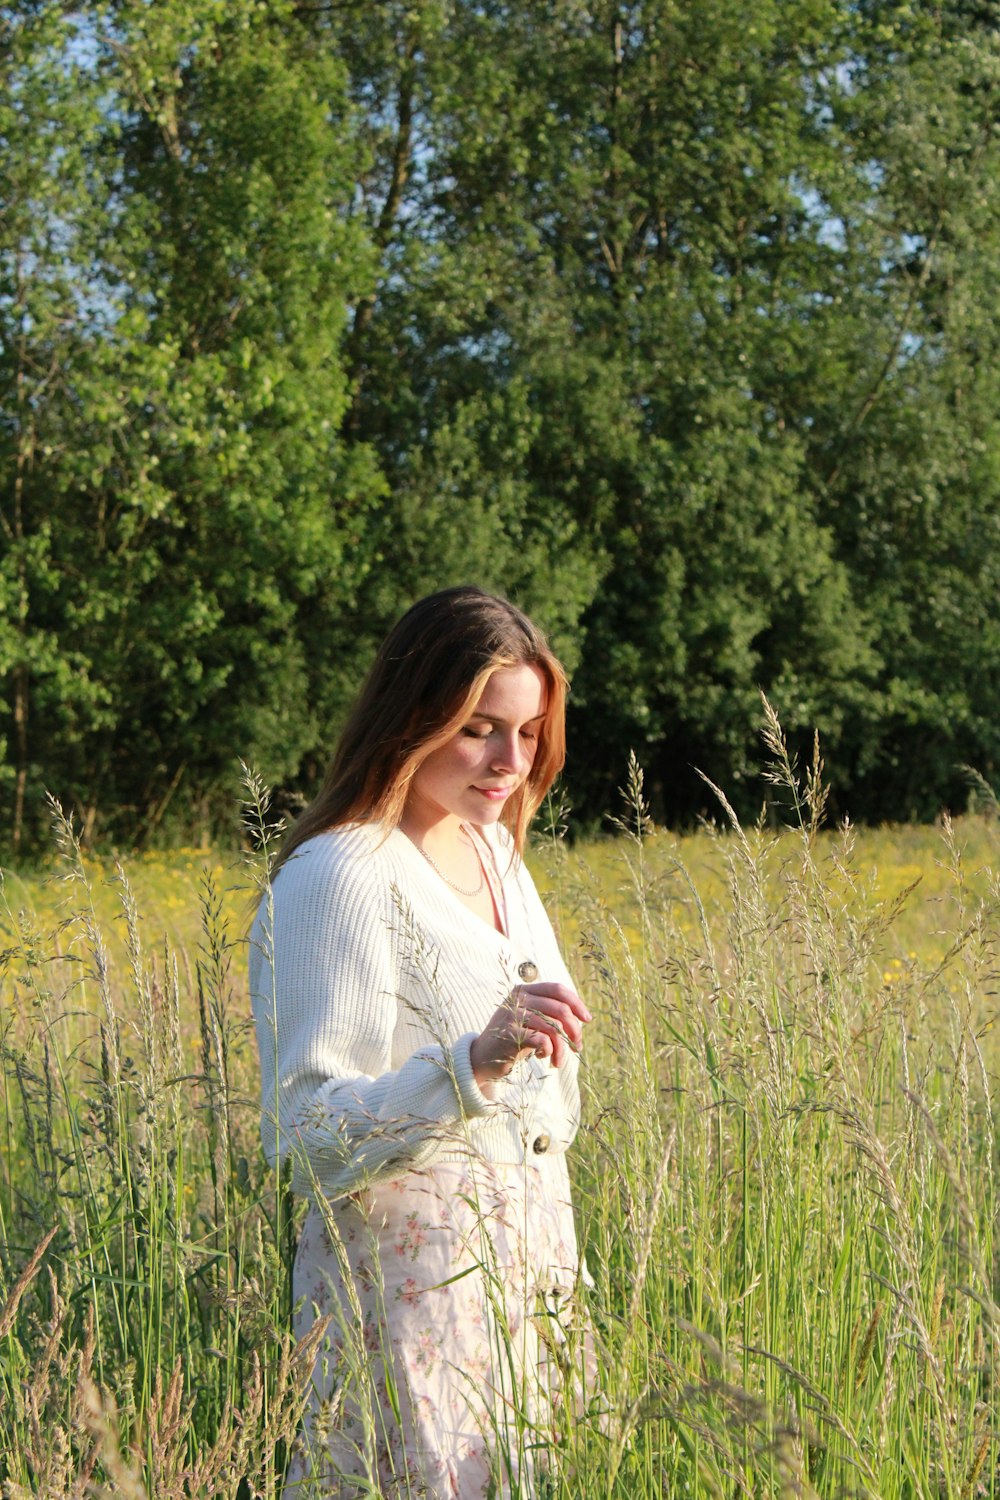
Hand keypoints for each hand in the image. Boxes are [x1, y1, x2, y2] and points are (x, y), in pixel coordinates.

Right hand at [470, 981, 592, 1083]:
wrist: (483, 1058)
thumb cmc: (514, 1039)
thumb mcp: (532, 1021)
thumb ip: (550, 1013)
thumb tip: (583, 1017)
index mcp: (525, 990)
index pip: (558, 989)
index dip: (576, 1003)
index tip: (587, 1020)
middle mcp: (518, 998)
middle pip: (559, 1009)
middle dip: (574, 1030)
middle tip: (577, 1047)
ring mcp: (512, 1014)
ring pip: (553, 1027)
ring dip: (562, 1048)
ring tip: (559, 1062)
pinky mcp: (510, 1033)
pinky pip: (542, 1040)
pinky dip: (549, 1051)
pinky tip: (543, 1057)